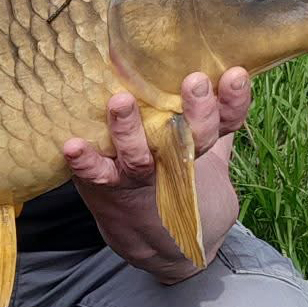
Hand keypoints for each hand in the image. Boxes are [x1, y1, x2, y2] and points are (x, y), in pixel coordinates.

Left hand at [62, 68, 252, 282]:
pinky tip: (72, 146)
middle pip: (193, 137)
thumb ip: (210, 113)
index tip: (236, 74)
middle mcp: (175, 162)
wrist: (157, 241)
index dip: (234, 100)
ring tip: (120, 102)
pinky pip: (98, 174)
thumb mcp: (204, 151)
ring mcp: (141, 176)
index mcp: (202, 145)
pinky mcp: (109, 187)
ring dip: (129, 131)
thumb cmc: (179, 178)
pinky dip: (85, 162)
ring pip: (141, 155)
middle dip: (197, 111)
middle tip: (195, 82)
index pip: (226, 120)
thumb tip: (220, 65)